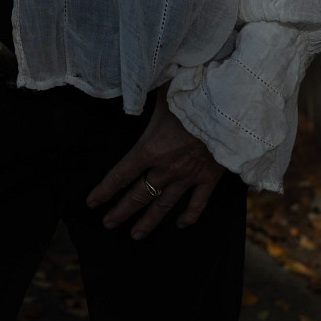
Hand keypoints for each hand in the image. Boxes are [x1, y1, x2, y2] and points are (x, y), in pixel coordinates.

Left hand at [85, 96, 227, 239]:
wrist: (229, 109)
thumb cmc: (192, 95)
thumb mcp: (160, 92)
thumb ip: (142, 92)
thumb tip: (128, 85)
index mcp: (150, 148)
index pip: (120, 175)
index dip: (104, 191)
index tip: (91, 202)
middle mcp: (166, 168)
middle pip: (139, 196)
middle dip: (121, 211)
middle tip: (108, 224)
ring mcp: (189, 176)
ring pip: (164, 206)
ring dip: (149, 222)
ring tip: (135, 235)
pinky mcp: (209, 178)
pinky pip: (198, 203)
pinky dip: (189, 216)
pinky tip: (181, 225)